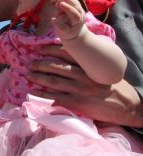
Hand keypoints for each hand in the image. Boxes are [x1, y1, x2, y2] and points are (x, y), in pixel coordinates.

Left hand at [27, 44, 142, 126]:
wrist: (126, 106)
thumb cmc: (113, 86)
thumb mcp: (103, 69)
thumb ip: (88, 63)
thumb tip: (70, 53)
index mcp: (89, 65)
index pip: (67, 53)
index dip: (51, 50)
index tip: (39, 49)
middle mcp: (82, 75)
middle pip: (56, 67)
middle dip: (40, 64)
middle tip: (30, 63)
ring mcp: (79, 90)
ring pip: (53, 81)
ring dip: (38, 77)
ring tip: (28, 74)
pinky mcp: (78, 103)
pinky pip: (56, 97)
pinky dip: (43, 94)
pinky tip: (34, 92)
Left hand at [51, 0, 85, 40]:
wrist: (73, 36)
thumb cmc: (68, 21)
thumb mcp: (66, 12)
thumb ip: (62, 5)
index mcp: (79, 10)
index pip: (74, 2)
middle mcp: (79, 17)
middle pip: (76, 7)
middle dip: (68, 1)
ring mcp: (74, 24)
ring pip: (75, 16)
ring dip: (68, 9)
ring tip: (60, 4)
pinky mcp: (68, 32)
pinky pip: (65, 27)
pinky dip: (59, 23)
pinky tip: (53, 19)